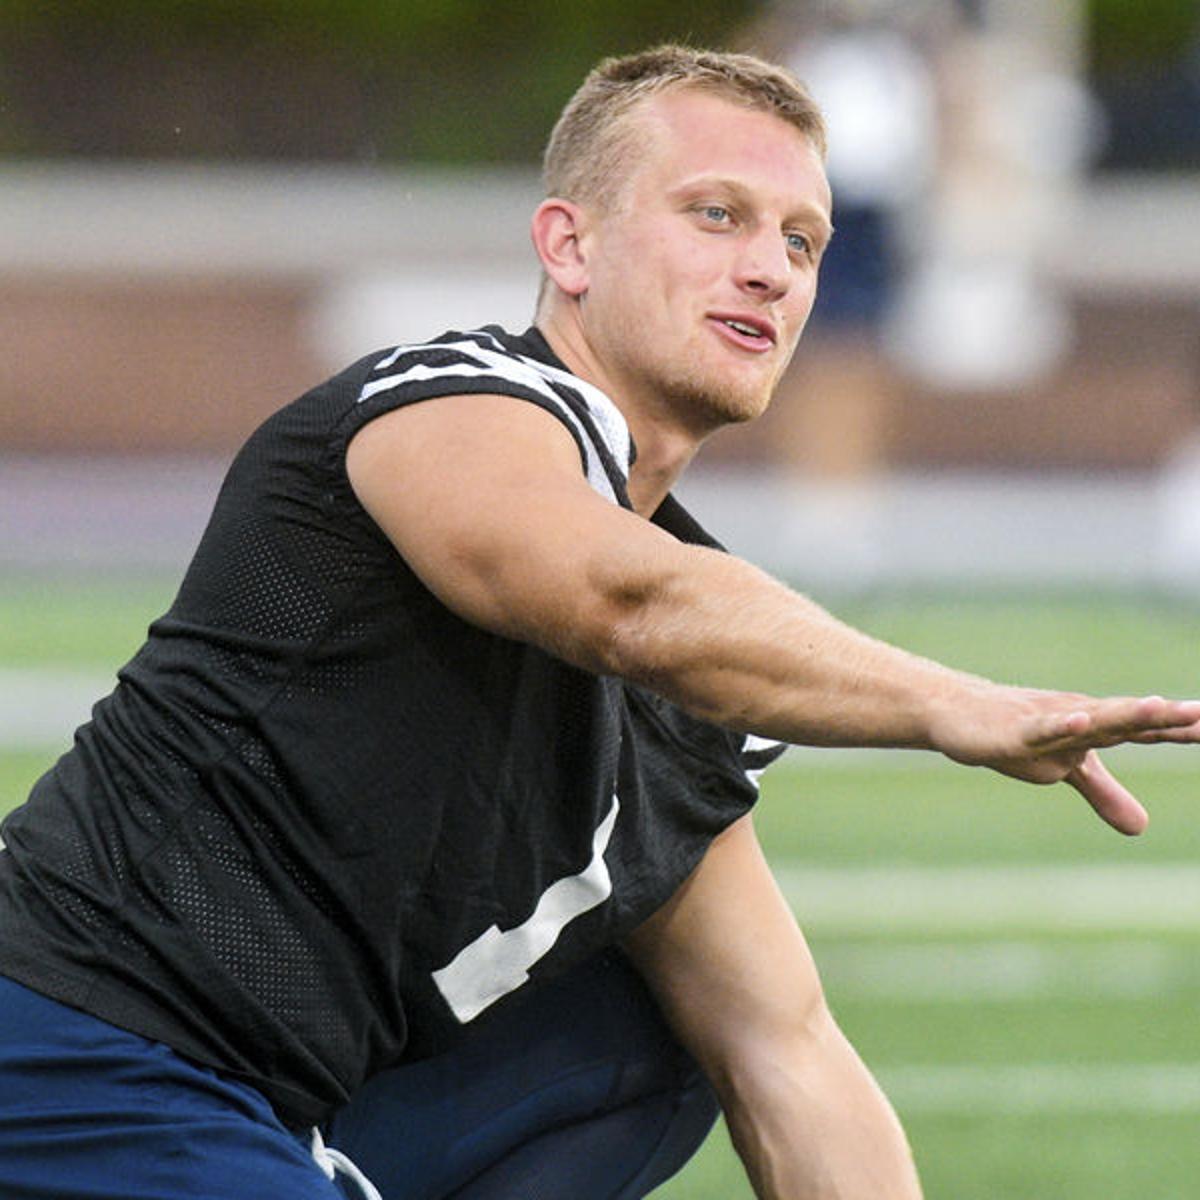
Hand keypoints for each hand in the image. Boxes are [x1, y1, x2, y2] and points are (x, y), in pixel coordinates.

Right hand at [930, 688, 1199, 834]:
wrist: (956, 712)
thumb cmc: (1015, 734)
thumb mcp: (1064, 770)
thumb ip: (1104, 792)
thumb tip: (1142, 828)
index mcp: (1095, 728)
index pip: (1145, 731)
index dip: (1182, 730)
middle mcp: (1079, 718)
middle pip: (1128, 720)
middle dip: (1167, 718)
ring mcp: (1049, 722)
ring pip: (1092, 719)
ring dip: (1125, 713)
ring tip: (1159, 705)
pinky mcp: (1016, 732)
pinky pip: (1042, 729)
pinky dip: (1061, 724)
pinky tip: (1078, 720)